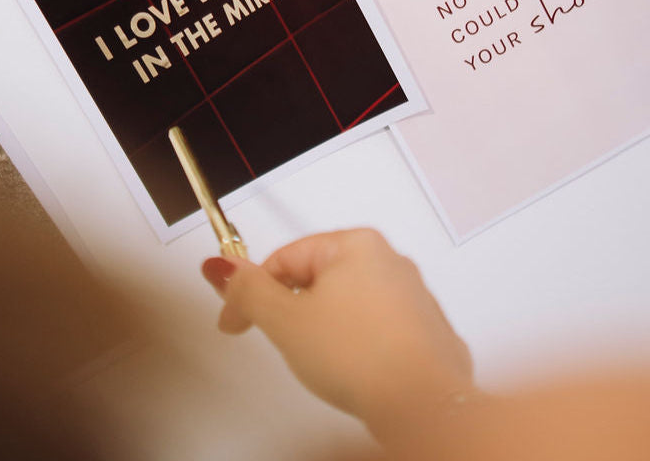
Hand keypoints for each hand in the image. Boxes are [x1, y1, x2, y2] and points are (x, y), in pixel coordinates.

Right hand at [202, 228, 473, 442]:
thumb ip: (248, 290)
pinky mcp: (430, 335)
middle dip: (294, 310)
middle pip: (317, 279)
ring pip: (349, 306)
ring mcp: (415, 299)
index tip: (238, 321)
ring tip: (325, 363)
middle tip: (287, 341)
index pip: (284, 259)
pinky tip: (356, 373)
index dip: (253, 292)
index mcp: (356, 244)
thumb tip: (222, 268)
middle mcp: (391, 262)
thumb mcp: (284, 320)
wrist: (424, 408)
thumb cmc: (361, 358)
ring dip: (327, 330)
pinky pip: (378, 333)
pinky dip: (360, 349)